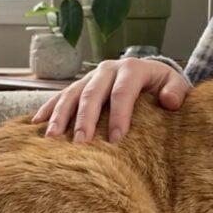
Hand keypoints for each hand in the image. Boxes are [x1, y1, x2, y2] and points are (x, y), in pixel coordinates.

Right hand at [32, 58, 189, 143]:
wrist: (151, 74)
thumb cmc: (164, 86)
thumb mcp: (176, 85)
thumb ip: (176, 91)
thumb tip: (170, 101)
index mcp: (132, 68)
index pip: (123, 92)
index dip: (119, 115)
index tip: (115, 139)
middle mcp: (108, 69)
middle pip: (93, 93)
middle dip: (85, 119)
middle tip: (81, 143)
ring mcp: (90, 76)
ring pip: (71, 94)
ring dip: (60, 116)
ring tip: (53, 138)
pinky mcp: (79, 85)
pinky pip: (59, 96)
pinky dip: (48, 110)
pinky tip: (36, 124)